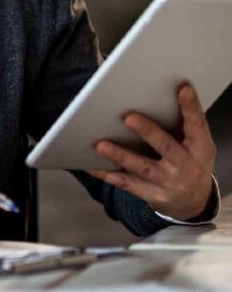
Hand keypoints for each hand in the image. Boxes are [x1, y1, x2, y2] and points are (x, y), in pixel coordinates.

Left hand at [90, 83, 215, 220]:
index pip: (197, 125)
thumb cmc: (189, 163)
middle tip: (128, 117)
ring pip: (142, 167)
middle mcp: (186, 165)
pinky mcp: (152, 194)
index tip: (182, 89)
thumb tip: (152, 96)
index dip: (191, 107)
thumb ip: (181, 126)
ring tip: (100, 145)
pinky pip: (126, 183)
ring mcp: (168, 182)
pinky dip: (106, 174)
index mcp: (200, 148)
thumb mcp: (195, 146)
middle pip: (166, 146)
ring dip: (120, 155)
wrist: (193, 202)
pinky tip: (90, 165)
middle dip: (148, 132)